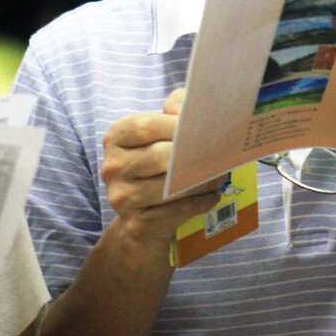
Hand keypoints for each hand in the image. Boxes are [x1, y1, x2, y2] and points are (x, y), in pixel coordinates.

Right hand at [99, 90, 224, 255]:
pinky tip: (213, 196)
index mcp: (116, 137)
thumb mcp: (164, 131)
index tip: (208, 126)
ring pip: (171, 186)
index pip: (147, 125)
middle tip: (223, 152)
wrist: (144, 221)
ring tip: (221, 174)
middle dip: (196, 153)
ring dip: (203, 180)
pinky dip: (200, 203)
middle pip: (161, 155)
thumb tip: (193, 109)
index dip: (179, 125)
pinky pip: (177, 211)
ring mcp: (121, 198)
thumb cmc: (160, 166)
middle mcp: (112, 167)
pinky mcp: (136, 225)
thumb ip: (176, 109)